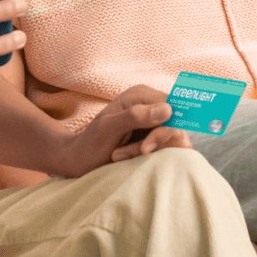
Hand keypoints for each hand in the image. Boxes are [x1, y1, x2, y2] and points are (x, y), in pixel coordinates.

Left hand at [56, 85, 192, 176]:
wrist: (81, 161)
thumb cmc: (91, 143)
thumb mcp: (108, 128)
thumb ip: (135, 116)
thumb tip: (168, 110)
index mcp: (141, 95)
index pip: (172, 107)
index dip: (165, 129)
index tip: (145, 148)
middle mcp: (151, 105)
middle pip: (175, 126)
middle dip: (155, 144)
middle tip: (133, 154)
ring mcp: (154, 123)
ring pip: (171, 141)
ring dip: (148, 152)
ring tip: (121, 155)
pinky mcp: (155, 139)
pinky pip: (165, 150)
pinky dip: (149, 158)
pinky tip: (126, 159)